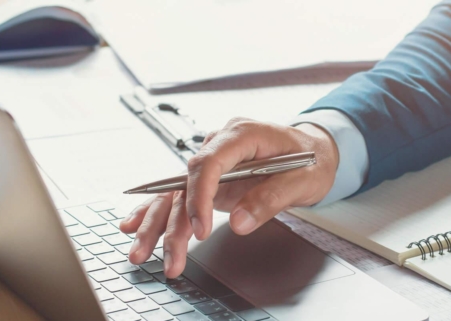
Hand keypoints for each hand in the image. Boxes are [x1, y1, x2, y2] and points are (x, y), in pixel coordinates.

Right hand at [118, 117, 338, 277]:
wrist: (316, 150)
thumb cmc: (311, 159)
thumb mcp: (303, 179)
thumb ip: (270, 199)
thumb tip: (238, 222)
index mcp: (243, 134)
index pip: (208, 163)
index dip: (199, 196)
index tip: (200, 228)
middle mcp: (221, 144)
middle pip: (185, 182)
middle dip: (171, 221)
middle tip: (167, 254)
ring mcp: (214, 161)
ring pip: (176, 193)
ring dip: (158, 224)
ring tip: (141, 253)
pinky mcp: (211, 178)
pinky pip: (179, 194)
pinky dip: (158, 212)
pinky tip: (134, 225)